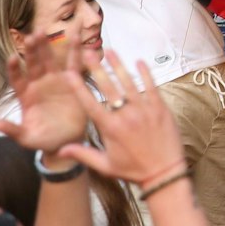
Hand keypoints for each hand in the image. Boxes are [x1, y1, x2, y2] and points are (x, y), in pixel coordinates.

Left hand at [0, 30, 92, 153]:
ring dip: (46, 46)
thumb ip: (13, 130)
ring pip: (50, 59)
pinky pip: (73, 64)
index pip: (17, 79)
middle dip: (31, 51)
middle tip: (31, 37)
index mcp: (26, 95)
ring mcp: (55, 81)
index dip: (14, 69)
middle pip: (33, 64)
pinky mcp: (72, 81)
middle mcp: (39, 84)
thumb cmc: (45, 140)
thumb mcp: (27, 138)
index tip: (12, 58)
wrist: (67, 141)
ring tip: (43, 31)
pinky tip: (75, 36)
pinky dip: (75, 51)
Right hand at [59, 52, 184, 184]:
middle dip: (96, 68)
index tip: (69, 73)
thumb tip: (60, 149)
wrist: (164, 174)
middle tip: (87, 52)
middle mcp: (126, 116)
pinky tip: (139, 61)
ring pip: (129, 83)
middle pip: (108, 87)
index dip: (79, 87)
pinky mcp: (160, 109)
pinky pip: (152, 87)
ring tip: (110, 51)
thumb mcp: (105, 165)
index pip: (90, 103)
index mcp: (110, 129)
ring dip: (118, 66)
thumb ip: (82, 154)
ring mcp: (144, 110)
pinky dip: (146, 73)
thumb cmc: (133, 171)